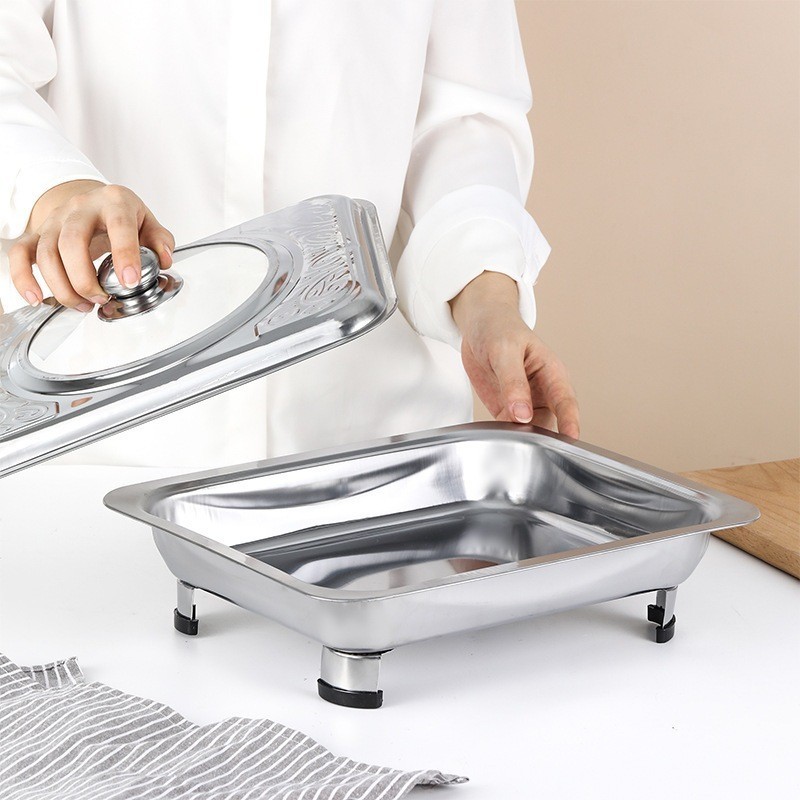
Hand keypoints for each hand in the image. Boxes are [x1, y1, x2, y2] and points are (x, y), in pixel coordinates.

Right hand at [9, 180, 174, 309]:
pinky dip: (24, 279)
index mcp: (114, 202)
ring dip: (63, 287)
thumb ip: (160, 241)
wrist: (93, 202)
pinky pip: (21, 255)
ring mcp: (55, 221)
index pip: (119, 225)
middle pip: (72, 242)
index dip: (125, 254)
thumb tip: (164, 260)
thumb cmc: (122, 216)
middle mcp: (80, 208)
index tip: (130, 282)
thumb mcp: (148, 222)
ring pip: (47, 253)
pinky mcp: (37, 234)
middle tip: (101, 299)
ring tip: (84, 306)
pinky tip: (37, 299)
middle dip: (85, 278)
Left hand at [450, 271, 579, 437]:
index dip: (570, 421)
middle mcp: (543, 392)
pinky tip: (496, 440)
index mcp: (552, 373)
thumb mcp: (504, 351)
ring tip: (509, 443)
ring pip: (530, 430)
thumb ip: (513, 383)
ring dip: (521, 440)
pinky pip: (508, 430)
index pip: (566, 401)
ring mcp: (525, 404)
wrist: (480, 326)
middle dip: (543, 439)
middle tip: (530, 449)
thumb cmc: (499, 330)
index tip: (570, 439)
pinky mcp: (506, 411)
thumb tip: (522, 415)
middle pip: (550, 423)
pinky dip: (503, 437)